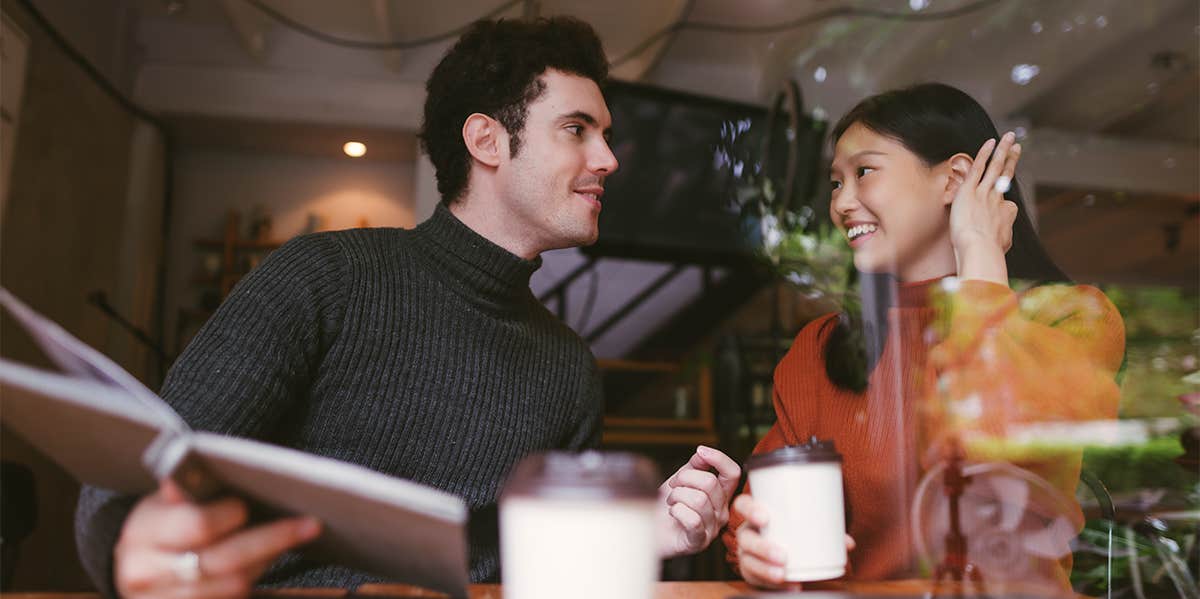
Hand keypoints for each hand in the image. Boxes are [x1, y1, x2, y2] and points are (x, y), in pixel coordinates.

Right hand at [114, 481, 320, 598]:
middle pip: (227, 561)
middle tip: (310, 524)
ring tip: (288, 538)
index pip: (199, 525)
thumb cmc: (158, 526)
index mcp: (143, 534)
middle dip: (273, 539)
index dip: (231, 514)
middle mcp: (149, 573)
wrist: (133, 570)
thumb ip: (181, 486)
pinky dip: (254, 578)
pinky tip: (267, 559)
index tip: (249, 504)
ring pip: (234, 585)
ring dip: (266, 560)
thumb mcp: (161, 502)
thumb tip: (194, 461)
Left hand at [656, 445, 740, 557]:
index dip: (719, 459)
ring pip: (699, 500)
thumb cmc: (665, 507)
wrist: (648, 529)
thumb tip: (703, 452)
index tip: (700, 451)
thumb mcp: (681, 480)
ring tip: (671, 501)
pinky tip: (672, 513)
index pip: (733, 473)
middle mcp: (721, 512)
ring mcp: (712, 528)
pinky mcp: (698, 542)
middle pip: (711, 483)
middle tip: (673, 486)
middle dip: (684, 478)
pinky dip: (677, 511)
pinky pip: (693, 520)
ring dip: (677, 496)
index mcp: (720, 495)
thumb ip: (695, 466)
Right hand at [732, 494, 855, 588]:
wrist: (786, 552)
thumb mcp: (807, 528)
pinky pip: (756, 580)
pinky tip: (791, 586)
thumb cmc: (794, 532)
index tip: (765, 517)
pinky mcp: (751, 573)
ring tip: (783, 574)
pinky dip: (773, 586)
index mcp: (757, 515)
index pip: (743, 505)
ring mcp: (746, 554)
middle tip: (783, 555)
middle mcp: (748, 534)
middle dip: (762, 548)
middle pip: (745, 538)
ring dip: (765, 570)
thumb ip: (827, 533)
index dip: (749, 510)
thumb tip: (848, 543)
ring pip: (747, 561)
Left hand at [949, 131, 1020, 284]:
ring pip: (997, 167)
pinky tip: (991, 142)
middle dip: (1012, 159)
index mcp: (1005, 216)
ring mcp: (986, 193)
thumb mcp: (995, 256)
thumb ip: (998, 250)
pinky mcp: (972, 190)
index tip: (1001, 211)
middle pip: (1007, 176)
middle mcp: (999, 201)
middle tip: (1017, 146)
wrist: (979, 251)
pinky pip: (980, 167)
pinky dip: (986, 154)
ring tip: (1009, 137)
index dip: (1002, 207)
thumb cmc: (985, 257)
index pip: (1006, 204)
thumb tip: (998, 256)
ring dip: (1004, 151)